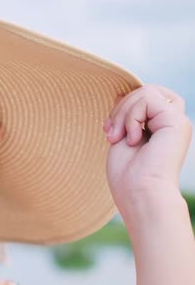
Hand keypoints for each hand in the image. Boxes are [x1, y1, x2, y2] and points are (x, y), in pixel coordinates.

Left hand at [104, 84, 191, 227]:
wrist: (139, 194)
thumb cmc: (127, 175)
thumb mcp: (121, 136)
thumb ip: (125, 116)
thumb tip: (120, 93)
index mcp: (161, 126)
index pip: (144, 97)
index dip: (123, 106)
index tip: (108, 130)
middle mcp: (172, 122)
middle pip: (146, 90)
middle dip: (121, 108)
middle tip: (111, 135)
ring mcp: (177, 121)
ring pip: (146, 91)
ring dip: (123, 113)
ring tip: (117, 138)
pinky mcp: (177, 122)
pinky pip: (148, 99)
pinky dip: (131, 117)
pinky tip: (132, 139)